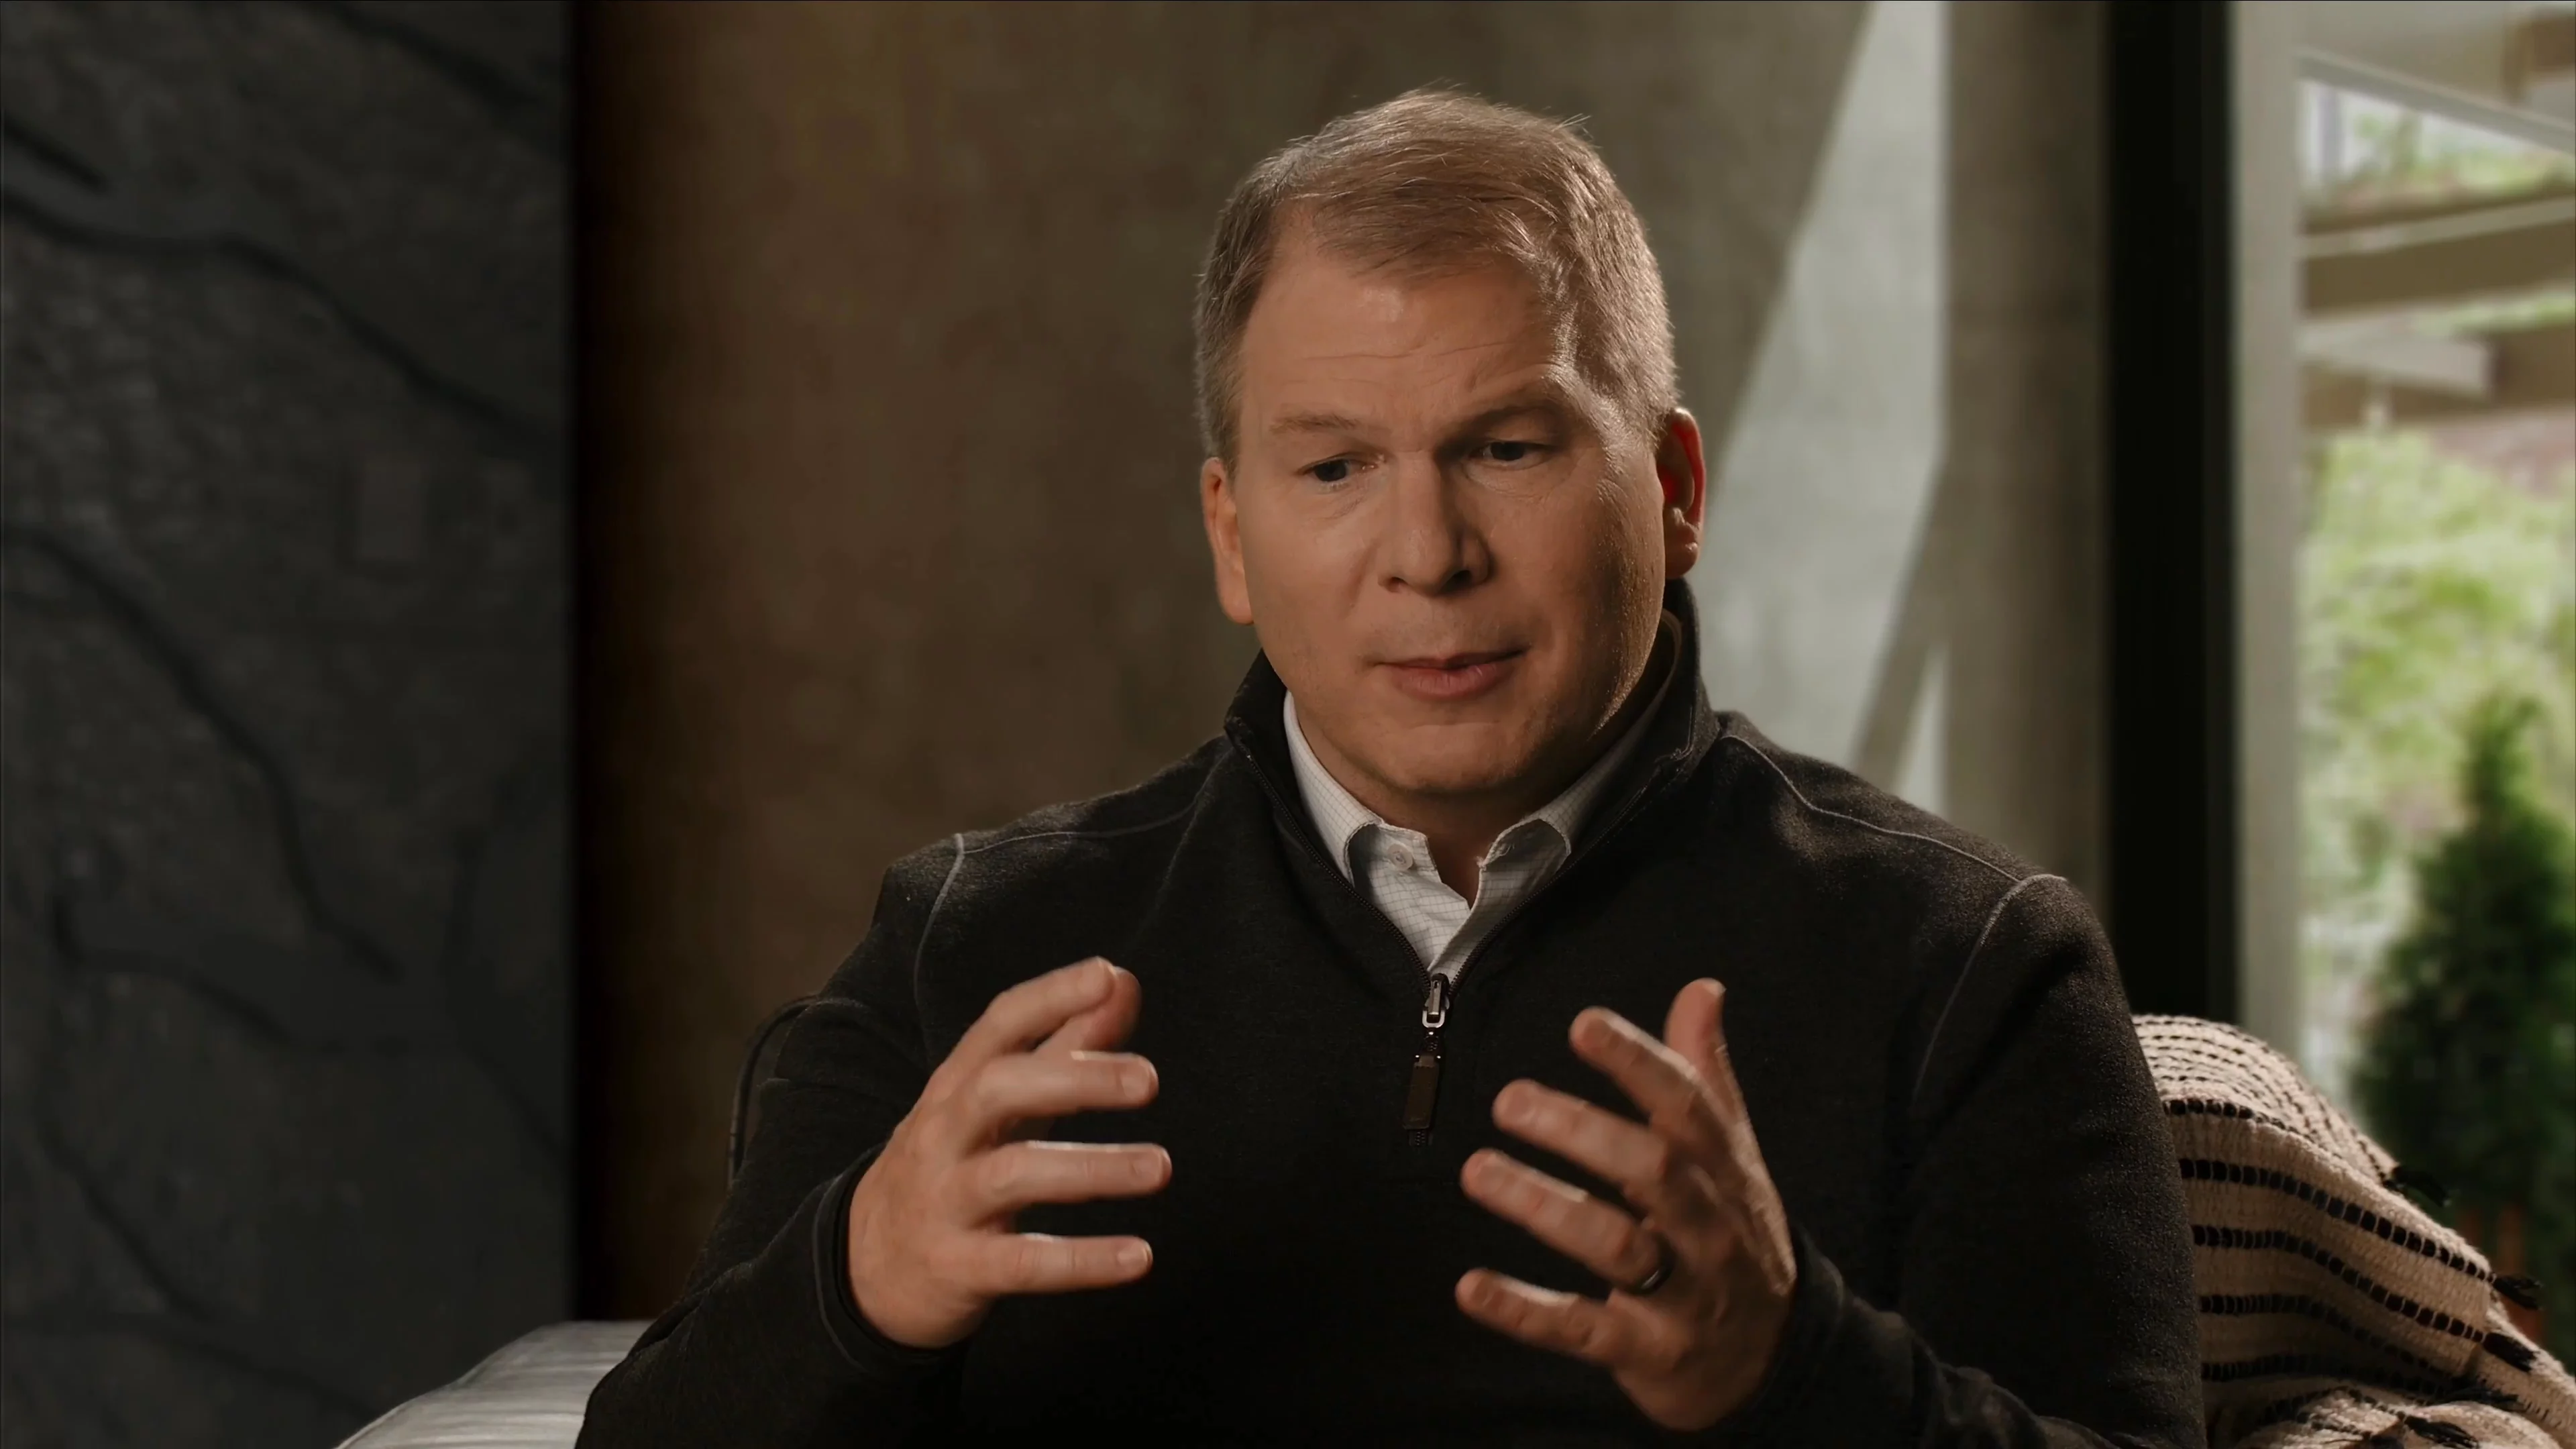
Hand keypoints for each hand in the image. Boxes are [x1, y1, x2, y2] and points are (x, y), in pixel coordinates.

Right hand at [846, 957, 1169, 1348]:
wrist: (864, 1270)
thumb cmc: (950, 1166)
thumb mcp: (994, 1104)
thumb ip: (1063, 1046)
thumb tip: (1121, 984)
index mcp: (956, 1087)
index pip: (998, 1026)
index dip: (1050, 996)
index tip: (1107, 976)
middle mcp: (942, 1135)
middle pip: (998, 1090)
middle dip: (1074, 1078)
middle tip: (1149, 1079)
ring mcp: (945, 1202)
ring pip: (1012, 1175)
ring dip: (1091, 1169)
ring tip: (1159, 1166)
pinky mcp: (957, 1269)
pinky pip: (1022, 1263)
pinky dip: (1081, 1261)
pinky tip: (1137, 1257)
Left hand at [1455, 978, 1796, 1430]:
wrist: (1773, 1360)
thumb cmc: (1733, 1236)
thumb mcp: (1733, 1157)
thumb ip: (1705, 1076)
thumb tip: (1703, 989)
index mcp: (1723, 1170)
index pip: (1687, 1106)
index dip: (1637, 1062)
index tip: (1584, 1025)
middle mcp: (1709, 1226)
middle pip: (1653, 1169)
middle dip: (1582, 1131)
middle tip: (1509, 1099)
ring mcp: (1683, 1293)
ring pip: (1617, 1245)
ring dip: (1543, 1207)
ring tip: (1478, 1172)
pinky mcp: (1649, 1351)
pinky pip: (1584, 1329)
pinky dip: (1525, 1311)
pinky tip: (1471, 1287)